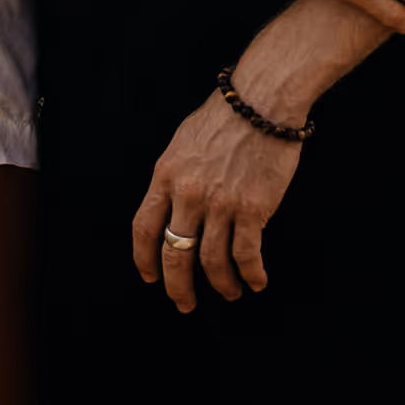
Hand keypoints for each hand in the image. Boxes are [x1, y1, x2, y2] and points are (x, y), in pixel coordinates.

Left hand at [132, 93, 300, 309]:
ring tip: (229, 292)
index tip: (150, 277)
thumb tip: (172, 208)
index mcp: (165, 175)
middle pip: (175, 254)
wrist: (260, 101)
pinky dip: (251, 275)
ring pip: (213, 262)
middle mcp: (188, 193)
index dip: (144, 258)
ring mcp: (219, 203)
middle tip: (184, 303)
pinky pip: (247, 255)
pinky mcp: (252, 209)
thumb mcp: (183, 143)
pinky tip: (255, 281)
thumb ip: (175, 177)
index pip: (144, 226)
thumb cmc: (224, 117)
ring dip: (221, 285)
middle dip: (178, 286)